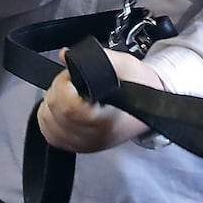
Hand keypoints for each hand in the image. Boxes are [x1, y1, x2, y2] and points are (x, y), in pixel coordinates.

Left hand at [35, 47, 163, 151]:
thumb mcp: (126, 63)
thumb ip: (96, 57)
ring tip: (69, 93)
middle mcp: (94, 138)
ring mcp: (86, 145)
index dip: (63, 86)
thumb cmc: (141, 85)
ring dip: (52, 104)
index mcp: (107, 120)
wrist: (154, 106)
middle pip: (55, 114)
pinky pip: (51, 136)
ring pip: (48, 125)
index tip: (72, 75)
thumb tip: (65, 55)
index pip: (69, 108)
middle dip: (57, 90)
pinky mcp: (80, 147)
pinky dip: (49, 119)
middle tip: (72, 80)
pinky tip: (60, 108)